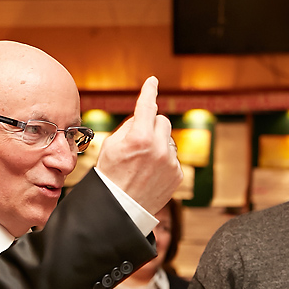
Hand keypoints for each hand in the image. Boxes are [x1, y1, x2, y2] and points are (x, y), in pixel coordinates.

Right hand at [96, 76, 181, 213]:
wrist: (120, 207)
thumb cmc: (111, 175)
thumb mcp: (111, 145)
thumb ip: (130, 126)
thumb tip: (144, 115)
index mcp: (139, 137)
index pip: (147, 105)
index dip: (149, 90)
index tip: (153, 81)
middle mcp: (158, 148)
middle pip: (162, 120)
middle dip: (152, 125)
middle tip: (139, 140)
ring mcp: (170, 162)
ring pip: (168, 140)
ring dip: (158, 144)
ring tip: (143, 163)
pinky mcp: (177, 174)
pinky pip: (173, 157)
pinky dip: (163, 161)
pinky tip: (150, 173)